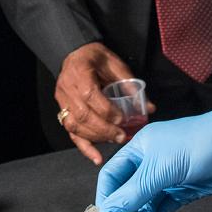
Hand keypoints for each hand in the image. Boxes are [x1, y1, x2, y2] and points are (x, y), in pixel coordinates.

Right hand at [55, 42, 152, 164]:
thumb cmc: (95, 58)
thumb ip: (130, 85)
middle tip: (122, 135)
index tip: (122, 119)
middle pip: (83, 114)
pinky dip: (84, 147)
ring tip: (115, 140)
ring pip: (75, 125)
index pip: (90, 95)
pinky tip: (96, 157)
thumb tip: (149, 108)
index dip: (106, 110)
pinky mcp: (63, 111)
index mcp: (80, 72)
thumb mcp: (115, 64)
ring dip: (96, 137)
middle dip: (104, 128)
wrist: (75, 54)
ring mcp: (62, 101)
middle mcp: (67, 88)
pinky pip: (71, 132)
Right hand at [95, 96, 211, 211]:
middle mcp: (151, 162)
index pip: (112, 175)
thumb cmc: (201, 143)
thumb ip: (134, 192)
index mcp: (140, 148)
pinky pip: (163, 208)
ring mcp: (167, 177)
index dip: (106, 197)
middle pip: (127, 191)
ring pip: (145, 202)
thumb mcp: (162, 168)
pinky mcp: (183, 190)